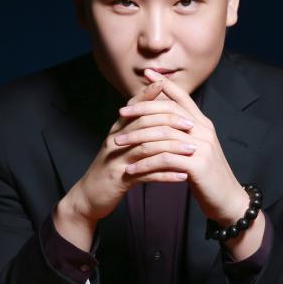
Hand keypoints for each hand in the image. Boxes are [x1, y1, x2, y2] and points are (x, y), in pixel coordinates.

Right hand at [58, 76, 195, 227]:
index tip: (170, 87)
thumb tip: (155, 111)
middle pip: (143, 124)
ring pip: (147, 147)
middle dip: (169, 122)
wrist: (90, 196)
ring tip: (192, 150)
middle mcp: (115, 140)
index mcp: (117, 130)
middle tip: (191, 124)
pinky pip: (146, 174)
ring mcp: (116, 159)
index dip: (151, 96)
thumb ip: (135, 128)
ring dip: (172, 148)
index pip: (135, 108)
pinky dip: (166, 174)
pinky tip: (183, 176)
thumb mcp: (121, 145)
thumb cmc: (111, 168)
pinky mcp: (119, 178)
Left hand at [114, 68, 249, 225]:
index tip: (147, 73)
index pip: (182, 97)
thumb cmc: (207, 174)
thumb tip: (165, 119)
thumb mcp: (197, 148)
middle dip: (142, 109)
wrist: (227, 199)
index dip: (164, 84)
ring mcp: (201, 146)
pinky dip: (144, 164)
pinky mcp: (196, 165)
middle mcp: (203, 130)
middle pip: (168, 111)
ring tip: (117, 144)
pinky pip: (164, 159)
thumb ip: (184, 132)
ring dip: (136, 139)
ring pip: (162, 135)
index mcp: (203, 123)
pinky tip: (130, 169)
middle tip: (120, 113)